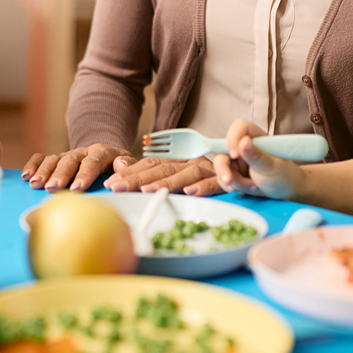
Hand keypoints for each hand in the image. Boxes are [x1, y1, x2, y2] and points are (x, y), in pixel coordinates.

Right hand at [22, 144, 134, 191]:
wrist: (107, 157)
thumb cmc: (118, 169)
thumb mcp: (130, 167)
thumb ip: (127, 167)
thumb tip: (122, 165)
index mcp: (102, 153)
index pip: (94, 161)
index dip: (85, 174)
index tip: (77, 187)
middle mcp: (83, 152)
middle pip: (70, 160)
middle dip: (60, 174)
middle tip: (52, 188)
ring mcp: (68, 155)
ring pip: (54, 159)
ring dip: (44, 171)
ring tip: (35, 184)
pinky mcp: (57, 160)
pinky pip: (42, 158)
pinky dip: (33, 165)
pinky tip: (26, 176)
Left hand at [102, 156, 221, 194]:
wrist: (243, 167)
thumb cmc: (202, 176)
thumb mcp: (173, 172)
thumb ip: (148, 171)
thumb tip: (119, 166)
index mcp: (176, 160)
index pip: (149, 164)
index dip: (129, 173)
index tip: (110, 184)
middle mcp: (189, 161)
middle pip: (161, 168)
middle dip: (138, 178)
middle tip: (118, 188)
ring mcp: (207, 168)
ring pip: (185, 173)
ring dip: (167, 182)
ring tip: (148, 191)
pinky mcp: (224, 178)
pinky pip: (214, 182)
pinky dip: (203, 187)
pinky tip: (190, 193)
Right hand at [213, 119, 301, 199]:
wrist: (285, 192)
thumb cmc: (283, 175)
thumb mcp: (271, 166)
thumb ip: (256, 155)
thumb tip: (243, 141)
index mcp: (255, 136)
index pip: (238, 128)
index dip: (233, 138)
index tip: (235, 155)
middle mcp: (242, 146)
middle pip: (222, 149)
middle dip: (223, 167)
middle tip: (229, 180)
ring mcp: (236, 160)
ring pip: (221, 166)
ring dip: (234, 180)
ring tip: (253, 186)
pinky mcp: (233, 172)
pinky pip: (223, 179)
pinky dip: (234, 186)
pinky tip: (250, 187)